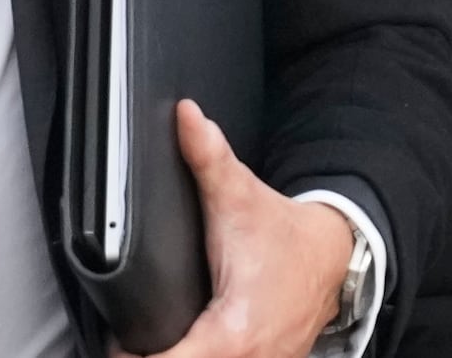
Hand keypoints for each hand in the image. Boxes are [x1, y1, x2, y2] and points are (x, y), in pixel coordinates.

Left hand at [116, 99, 353, 357]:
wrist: (332, 253)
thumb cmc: (282, 233)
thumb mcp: (241, 196)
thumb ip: (208, 157)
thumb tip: (186, 116)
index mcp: (233, 332)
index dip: (132, 356)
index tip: (120, 335)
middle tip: (126, 336)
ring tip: (145, 342)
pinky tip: (179, 344)